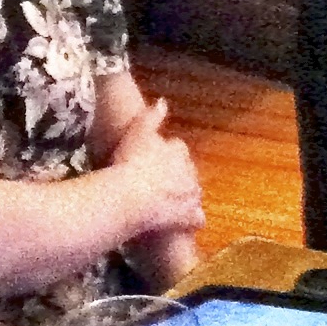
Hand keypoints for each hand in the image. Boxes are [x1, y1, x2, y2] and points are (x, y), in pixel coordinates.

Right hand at [106, 97, 205, 241]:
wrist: (132, 197)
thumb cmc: (130, 163)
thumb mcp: (137, 132)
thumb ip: (152, 117)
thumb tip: (163, 102)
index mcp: (177, 151)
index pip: (177, 148)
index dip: (166, 154)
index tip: (154, 159)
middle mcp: (189, 171)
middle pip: (188, 171)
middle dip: (179, 176)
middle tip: (160, 182)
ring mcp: (191, 195)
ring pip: (194, 193)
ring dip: (186, 196)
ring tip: (170, 202)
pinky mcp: (188, 217)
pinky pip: (196, 218)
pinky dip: (192, 220)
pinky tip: (183, 223)